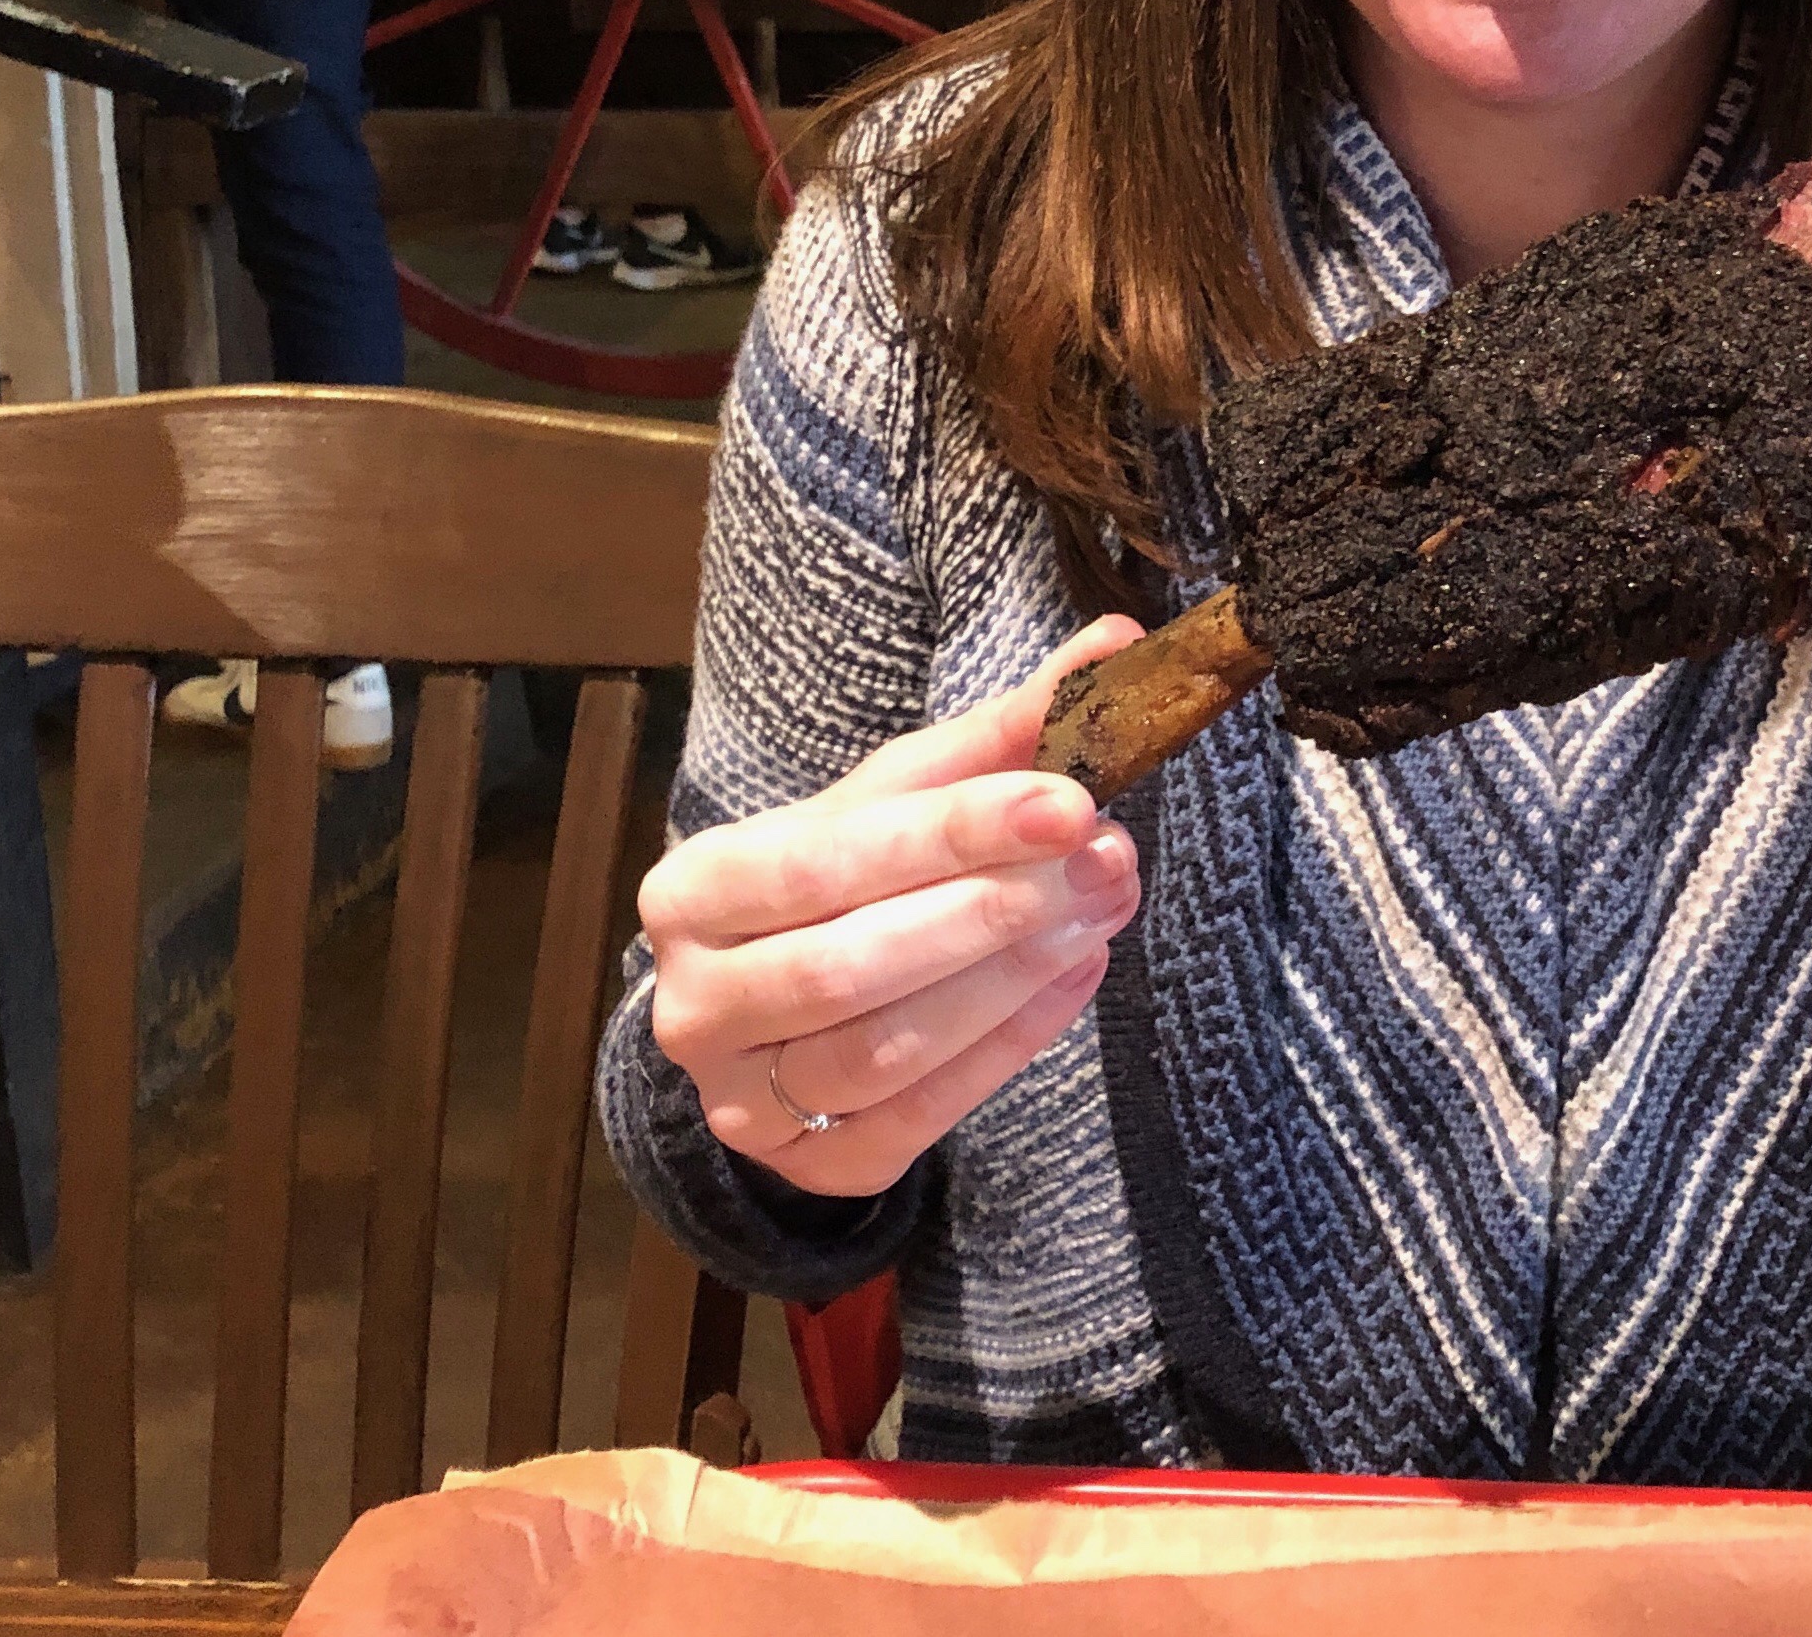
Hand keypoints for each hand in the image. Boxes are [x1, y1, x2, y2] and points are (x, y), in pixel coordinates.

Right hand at [638, 616, 1145, 1198]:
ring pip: (884, 1050)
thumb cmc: (839, 881)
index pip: (828, 859)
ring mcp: (743, 1102)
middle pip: (852, 964)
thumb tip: (1117, 645)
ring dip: (1011, 977)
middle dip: (994, 909)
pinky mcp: (813, 1167)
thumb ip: (997, 731)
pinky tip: (1078, 972)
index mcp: (694, 890)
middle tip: (1107, 856)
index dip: (952, 831)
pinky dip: (1011, 1042)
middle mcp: (695, 1004)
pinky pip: (922, 1114)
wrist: (770, 1009)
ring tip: (1102, 908)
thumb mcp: (894, 800)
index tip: (1068, 796)